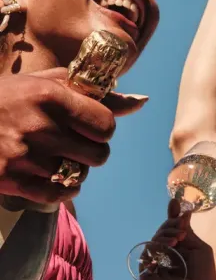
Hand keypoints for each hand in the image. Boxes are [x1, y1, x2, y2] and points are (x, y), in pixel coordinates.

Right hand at [0, 69, 142, 204]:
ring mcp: (24, 156)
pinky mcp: (10, 180)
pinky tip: (51, 177)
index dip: (102, 128)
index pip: (106, 124)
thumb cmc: (6, 98)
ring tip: (57, 158)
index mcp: (50, 96)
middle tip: (76, 145)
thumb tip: (140, 102)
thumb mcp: (45, 84)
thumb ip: (93, 92)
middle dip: (92, 152)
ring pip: (79, 176)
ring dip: (74, 171)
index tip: (90, 126)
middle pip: (98, 154)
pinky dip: (62, 190)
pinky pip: (58, 195)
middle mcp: (39, 126)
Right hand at [139, 199, 215, 279]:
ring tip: (177, 240)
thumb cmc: (203, 275)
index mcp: (180, 248)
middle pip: (162, 231)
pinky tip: (170, 246)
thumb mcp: (199, 248)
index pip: (172, 228)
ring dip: (165, 235)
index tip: (174, 201)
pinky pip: (147, 253)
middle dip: (170, 226)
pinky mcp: (147, 272)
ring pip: (154, 239)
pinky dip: (158, 246)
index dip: (173, 215)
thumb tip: (183, 211)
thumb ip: (188, 231)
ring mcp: (156, 262)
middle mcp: (167, 254)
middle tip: (180, 231)